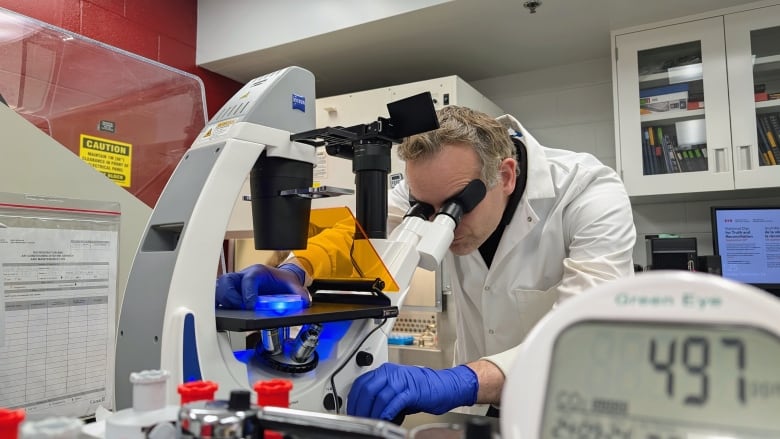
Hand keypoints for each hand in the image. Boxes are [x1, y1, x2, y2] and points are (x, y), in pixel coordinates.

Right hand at [215, 264, 309, 309]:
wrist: (278, 278)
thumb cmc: (281, 280)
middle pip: (228, 280)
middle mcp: (244, 275)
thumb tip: (304, 301)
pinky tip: (222, 311)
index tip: (250, 305)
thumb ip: (299, 293)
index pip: (249, 279)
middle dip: (230, 296)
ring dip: (222, 299)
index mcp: (258, 271)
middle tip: (238, 309)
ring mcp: (235, 283)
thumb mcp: (293, 284)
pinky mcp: (230, 291)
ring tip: (230, 311)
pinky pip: (218, 294)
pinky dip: (218, 302)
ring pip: (219, 286)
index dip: (248, 292)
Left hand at [347, 363, 477, 419]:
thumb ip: (380, 394)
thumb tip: (365, 408)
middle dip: (360, 407)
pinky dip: (387, 412)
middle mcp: (392, 373)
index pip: (361, 383)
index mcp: (385, 371)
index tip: (351, 411)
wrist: (442, 386)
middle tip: (359, 419)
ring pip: (379, 396)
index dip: (354, 400)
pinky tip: (385, 419)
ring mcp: (402, 380)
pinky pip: (395, 401)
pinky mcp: (412, 390)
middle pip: (368, 389)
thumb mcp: (396, 388)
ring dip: (373, 412)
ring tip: (371, 422)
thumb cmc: (420, 389)